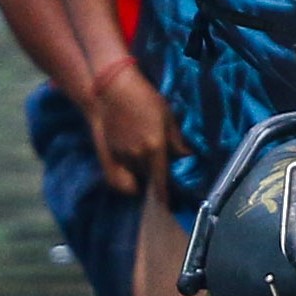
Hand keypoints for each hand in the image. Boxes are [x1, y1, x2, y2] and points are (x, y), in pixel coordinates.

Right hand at [87, 65, 173, 200]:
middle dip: (156, 178)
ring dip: (142, 174)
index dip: (165, 196)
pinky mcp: (108, 152)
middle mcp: (136, 156)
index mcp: (154, 148)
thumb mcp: (167, 117)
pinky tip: (131, 169)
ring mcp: (120, 156)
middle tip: (161, 168)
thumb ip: (177, 141)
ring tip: (146, 162)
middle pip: (149, 178)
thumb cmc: (145, 99)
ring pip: (134, 176)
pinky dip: (126, 176)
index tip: (169, 205)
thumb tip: (186, 158)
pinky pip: (119, 174)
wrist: (113, 89)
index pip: (161, 180)